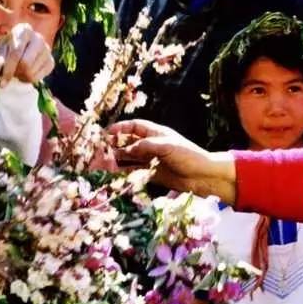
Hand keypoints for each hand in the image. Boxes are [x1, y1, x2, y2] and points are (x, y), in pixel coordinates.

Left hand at [0, 23, 53, 85]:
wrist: (22, 47)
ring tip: (17, 70)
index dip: (8, 69)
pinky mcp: (51, 62)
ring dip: (20, 76)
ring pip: (31, 72)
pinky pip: (38, 78)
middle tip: (10, 73)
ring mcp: (47, 50)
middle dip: (15, 72)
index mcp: (23, 30)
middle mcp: (38, 38)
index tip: (1, 83)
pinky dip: (28, 79)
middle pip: (25, 63)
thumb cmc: (7, 48)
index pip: (16, 52)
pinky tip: (25, 72)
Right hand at [107, 119, 235, 201]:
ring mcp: (151, 160)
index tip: (106, 133)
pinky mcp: (152, 174)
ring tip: (102, 163)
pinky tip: (114, 174)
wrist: (204, 176)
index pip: (134, 127)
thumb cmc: (189, 156)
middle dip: (114, 145)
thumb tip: (128, 148)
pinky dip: (124, 172)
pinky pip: (135, 171)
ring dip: (117, 159)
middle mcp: (152, 145)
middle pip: (128, 142)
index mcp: (156, 133)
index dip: (120, 128)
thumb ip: (147, 146)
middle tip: (99, 150)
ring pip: (129, 157)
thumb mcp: (168, 147)